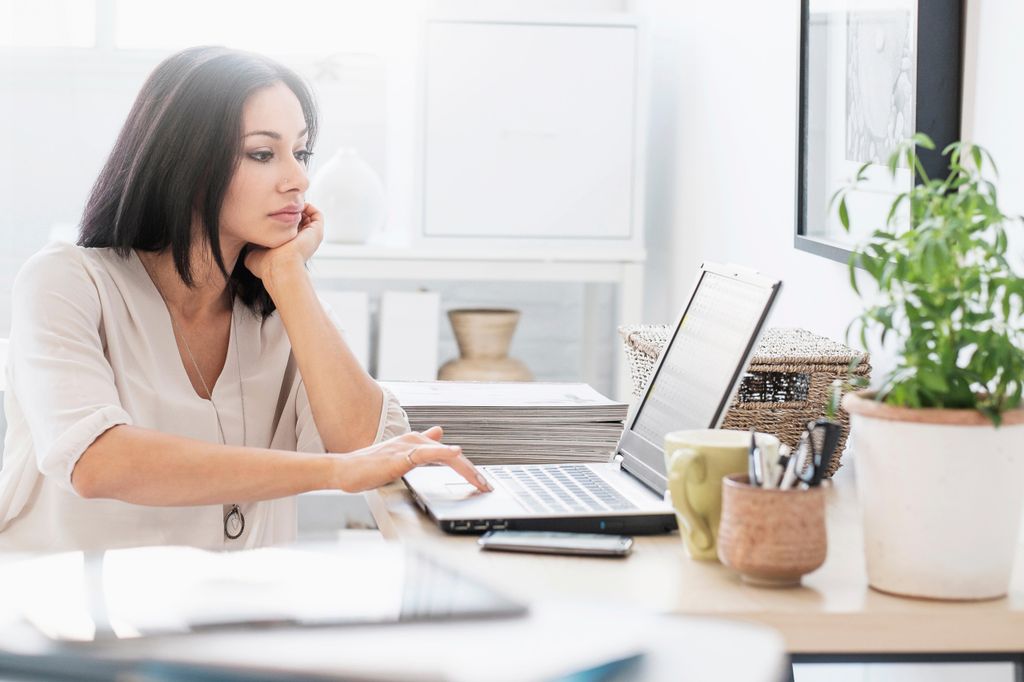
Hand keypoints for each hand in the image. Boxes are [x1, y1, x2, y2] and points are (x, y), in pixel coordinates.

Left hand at [244, 202, 324, 280]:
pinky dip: (308, 207)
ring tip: (287, 203)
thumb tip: (245, 240)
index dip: (280, 220)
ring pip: (309, 218)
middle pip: (299, 222)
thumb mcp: (253, 256)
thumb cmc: (267, 266)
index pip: (288, 230)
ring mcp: (311, 237)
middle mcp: (302, 243)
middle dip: (290, 212)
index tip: (268, 213)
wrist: (281, 267)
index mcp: (289, 248)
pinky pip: (317, 215)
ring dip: (299, 208)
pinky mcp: (316, 231)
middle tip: (278, 205)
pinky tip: (294, 205)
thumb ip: (250, 247)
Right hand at [330, 426, 492, 493]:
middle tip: (486, 487)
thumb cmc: (367, 467)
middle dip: (472, 473)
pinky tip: (456, 453)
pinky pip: (427, 452)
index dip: (466, 468)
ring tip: (481, 481)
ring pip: (446, 456)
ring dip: (467, 470)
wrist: (345, 470)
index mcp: (415, 441)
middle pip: (452, 457)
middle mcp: (415, 439)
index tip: (480, 481)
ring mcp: (409, 446)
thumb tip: (438, 433)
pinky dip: (444, 452)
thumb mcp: (398, 458)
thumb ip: (419, 448)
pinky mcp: (402, 455)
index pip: (448, 455)